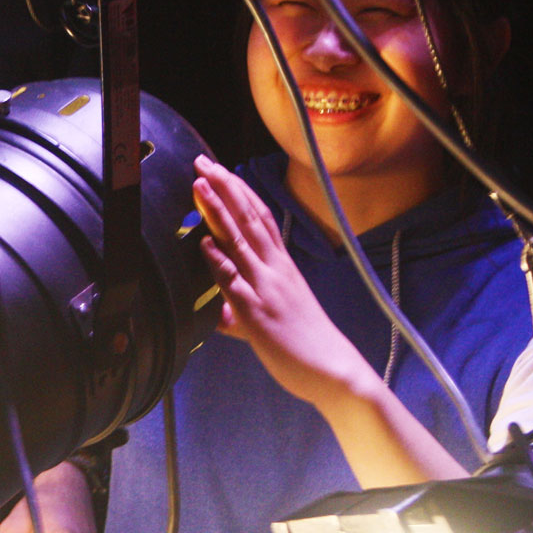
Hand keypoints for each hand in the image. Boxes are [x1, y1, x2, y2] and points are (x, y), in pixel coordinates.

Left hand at [192, 156, 372, 408]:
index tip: (220, 169)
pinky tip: (204, 242)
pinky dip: (219, 260)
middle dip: (225, 188)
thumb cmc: (303, 344)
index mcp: (281, 266)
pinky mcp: (258, 313)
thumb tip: (221, 314)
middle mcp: (275, 270)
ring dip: (218, 212)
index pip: (258, 218)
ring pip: (240, 242)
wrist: (333, 370)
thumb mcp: (274, 318)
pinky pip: (235, 283)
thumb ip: (242, 311)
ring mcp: (266, 288)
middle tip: (203, 162)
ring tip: (200, 185)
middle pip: (248, 219)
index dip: (238, 192)